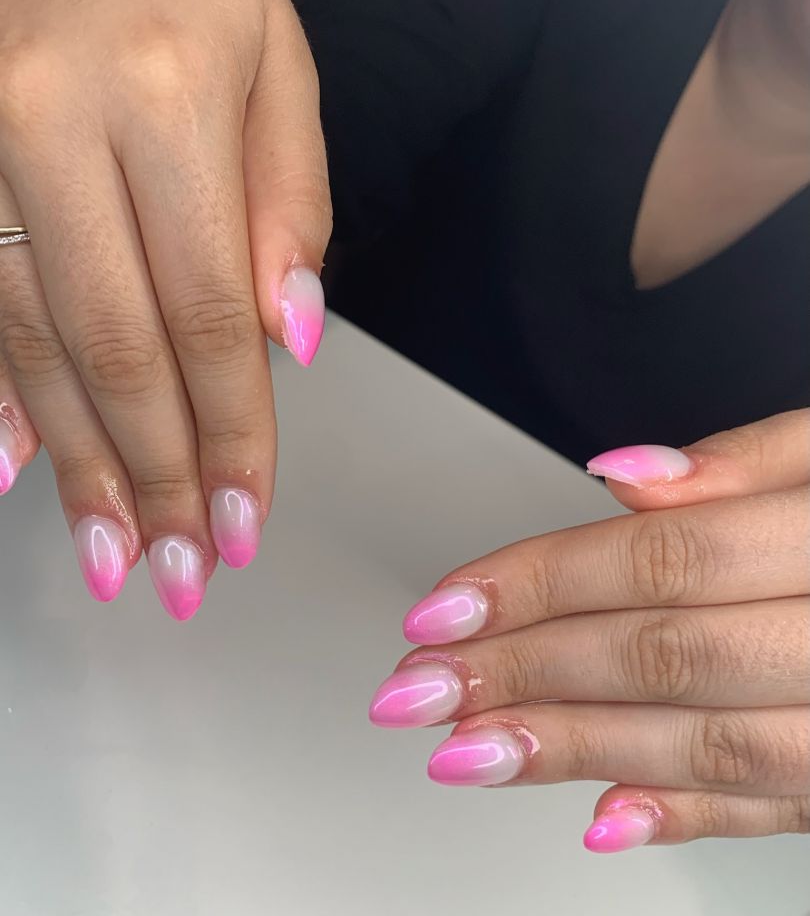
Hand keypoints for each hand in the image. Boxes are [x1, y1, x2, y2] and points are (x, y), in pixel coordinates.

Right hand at [0, 0, 330, 616]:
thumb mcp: (278, 64)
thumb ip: (291, 203)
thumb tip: (290, 342)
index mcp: (168, 97)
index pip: (212, 314)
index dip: (232, 432)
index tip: (247, 518)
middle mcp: (53, 122)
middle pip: (115, 346)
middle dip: (157, 475)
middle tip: (180, 571)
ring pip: (32, 341)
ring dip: (78, 463)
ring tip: (111, 553)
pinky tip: (12, 473)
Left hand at [369, 410, 809, 849]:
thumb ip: (756, 459)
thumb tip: (625, 477)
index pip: (664, 558)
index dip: (541, 581)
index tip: (443, 606)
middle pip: (665, 655)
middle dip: (527, 673)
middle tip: (419, 688)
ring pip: (708, 743)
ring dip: (574, 750)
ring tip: (468, 750)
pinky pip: (780, 808)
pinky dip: (688, 815)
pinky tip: (600, 816)